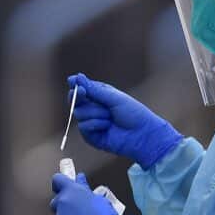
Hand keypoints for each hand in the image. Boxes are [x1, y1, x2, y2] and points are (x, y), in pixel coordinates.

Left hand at [50, 172, 117, 214]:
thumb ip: (85, 190)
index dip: (61, 184)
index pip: (58, 180)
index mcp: (72, 191)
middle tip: (78, 210)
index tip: (64, 186)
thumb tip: (80, 182)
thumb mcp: (99, 199)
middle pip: (57, 201)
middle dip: (65, 204)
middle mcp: (62, 203)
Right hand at [67, 73, 181, 169]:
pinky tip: (108, 126)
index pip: (81, 89)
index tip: (72, 81)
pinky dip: (96, 124)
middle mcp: (93, 109)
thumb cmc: (132, 113)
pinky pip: (83, 126)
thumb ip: (94, 90)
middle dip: (78, 96)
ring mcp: (91, 123)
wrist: (142, 133)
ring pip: (79, 113)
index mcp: (99, 96)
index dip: (75, 85)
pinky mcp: (90, 136)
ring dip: (96, 112)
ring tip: (110, 116)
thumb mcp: (113, 97)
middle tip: (83, 92)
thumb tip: (77, 77)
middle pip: (75, 101)